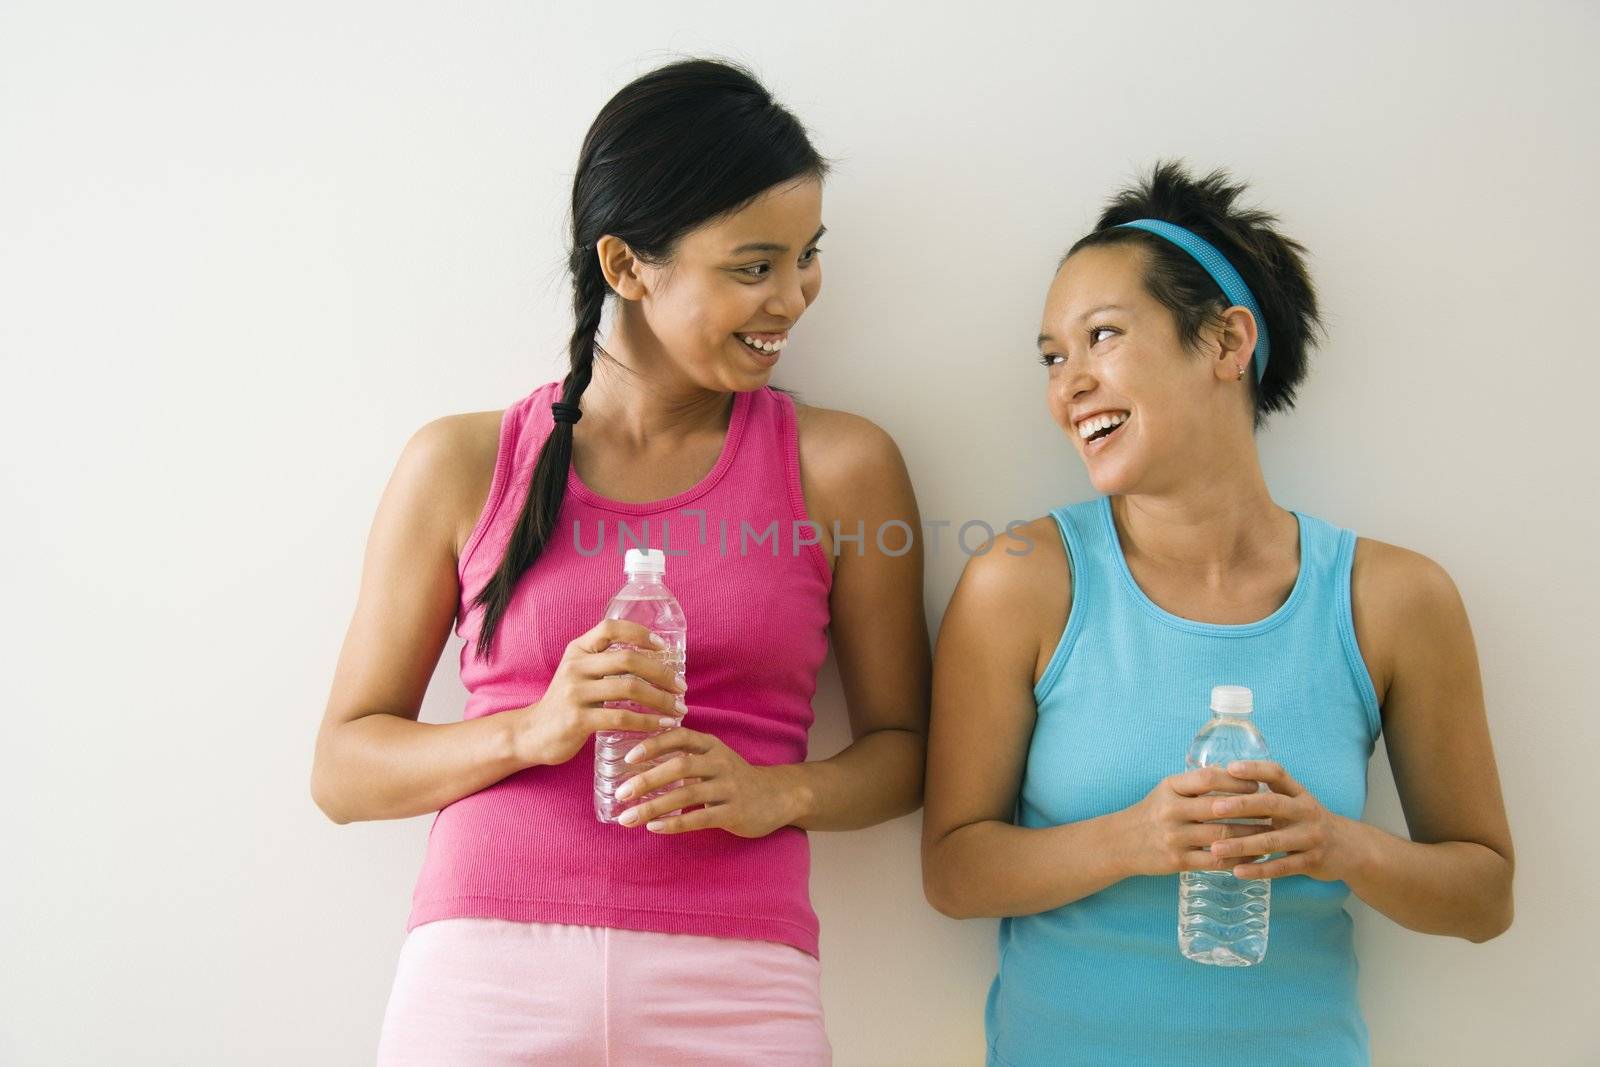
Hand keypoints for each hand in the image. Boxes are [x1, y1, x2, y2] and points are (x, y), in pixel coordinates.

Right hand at [511, 618, 687, 767]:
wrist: (532, 733)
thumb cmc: (566, 702)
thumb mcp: (579, 673)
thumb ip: (605, 662)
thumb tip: (653, 660)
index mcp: (578, 649)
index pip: (611, 627)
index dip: (640, 633)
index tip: (664, 647)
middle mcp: (576, 666)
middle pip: (628, 660)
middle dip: (661, 673)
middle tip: (681, 687)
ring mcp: (575, 692)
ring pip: (628, 688)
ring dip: (660, 699)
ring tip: (678, 710)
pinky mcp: (577, 719)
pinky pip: (620, 717)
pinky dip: (647, 722)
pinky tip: (661, 726)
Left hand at [611, 727, 800, 837]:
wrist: (779, 795)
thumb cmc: (734, 777)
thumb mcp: (713, 757)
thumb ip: (684, 755)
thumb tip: (637, 764)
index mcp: (711, 745)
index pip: (679, 737)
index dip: (653, 745)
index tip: (628, 757)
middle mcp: (719, 762)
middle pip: (680, 766)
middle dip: (647, 779)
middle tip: (621, 792)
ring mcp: (728, 788)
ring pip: (686, 795)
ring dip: (654, 806)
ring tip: (628, 817)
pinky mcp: (734, 812)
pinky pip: (700, 819)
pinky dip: (675, 824)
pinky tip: (654, 828)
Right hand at [1121, 766, 1271, 876]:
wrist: (1121, 842)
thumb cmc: (1152, 812)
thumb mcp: (1167, 790)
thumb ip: (1196, 783)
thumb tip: (1235, 773)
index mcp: (1170, 788)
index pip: (1208, 778)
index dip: (1236, 780)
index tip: (1257, 784)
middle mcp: (1171, 811)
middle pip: (1219, 808)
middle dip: (1251, 809)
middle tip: (1274, 810)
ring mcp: (1174, 837)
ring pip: (1222, 836)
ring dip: (1250, 835)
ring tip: (1270, 833)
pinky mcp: (1178, 861)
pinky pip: (1216, 862)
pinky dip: (1238, 859)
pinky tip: (1253, 856)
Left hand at [1205, 760, 1351, 880]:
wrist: (1350, 849)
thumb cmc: (1308, 822)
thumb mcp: (1295, 802)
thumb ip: (1267, 795)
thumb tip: (1223, 782)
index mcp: (1298, 793)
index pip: (1277, 773)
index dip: (1254, 769)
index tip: (1230, 767)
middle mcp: (1306, 811)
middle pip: (1272, 804)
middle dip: (1242, 806)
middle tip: (1214, 808)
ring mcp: (1310, 837)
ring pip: (1273, 840)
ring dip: (1242, 845)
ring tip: (1216, 848)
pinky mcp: (1312, 861)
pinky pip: (1282, 867)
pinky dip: (1259, 870)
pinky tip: (1237, 871)